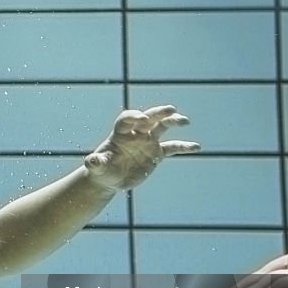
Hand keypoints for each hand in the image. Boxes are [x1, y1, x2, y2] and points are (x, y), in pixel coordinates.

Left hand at [84, 106, 199, 190]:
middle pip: (148, 118)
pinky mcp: (156, 153)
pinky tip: (196, 147)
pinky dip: (184, 146)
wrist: (110, 178)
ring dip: (173, 122)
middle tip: (171, 109)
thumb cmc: (101, 170)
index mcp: (120, 134)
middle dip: (159, 113)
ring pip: (162, 127)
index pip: (127, 120)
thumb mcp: (97, 168)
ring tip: (185, 121)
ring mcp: (147, 142)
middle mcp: (136, 134)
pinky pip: (172, 148)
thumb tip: (91, 161)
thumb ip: (96, 162)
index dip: (133, 117)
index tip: (141, 119)